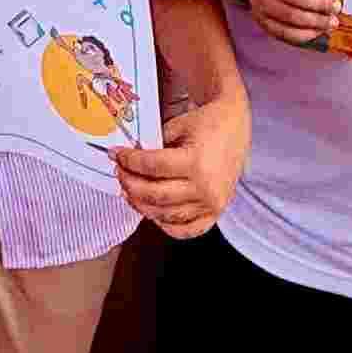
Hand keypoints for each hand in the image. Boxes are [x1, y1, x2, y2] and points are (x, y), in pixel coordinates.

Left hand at [115, 86, 248, 238]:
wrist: (235, 125)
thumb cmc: (208, 122)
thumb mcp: (176, 126)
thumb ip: (153, 146)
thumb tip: (128, 161)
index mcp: (196, 162)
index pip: (151, 167)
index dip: (129, 161)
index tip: (116, 155)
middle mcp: (205, 187)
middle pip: (154, 195)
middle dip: (129, 184)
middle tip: (120, 172)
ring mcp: (211, 204)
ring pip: (165, 215)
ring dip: (141, 204)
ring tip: (130, 191)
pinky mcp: (215, 212)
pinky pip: (186, 230)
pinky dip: (166, 225)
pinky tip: (152, 212)